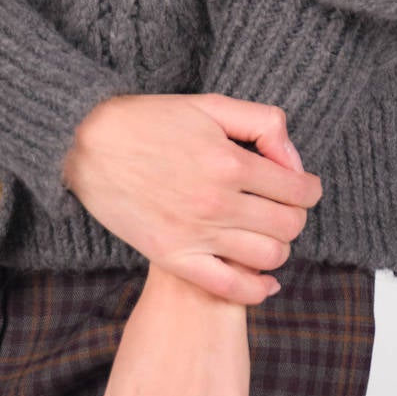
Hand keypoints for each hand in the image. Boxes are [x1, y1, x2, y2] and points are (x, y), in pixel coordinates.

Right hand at [61, 93, 322, 305]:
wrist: (88, 143)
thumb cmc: (149, 120)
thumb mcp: (210, 105)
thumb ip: (262, 123)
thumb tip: (292, 160)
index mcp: (229, 161)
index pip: (297, 189)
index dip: (308, 188)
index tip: (303, 185)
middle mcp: (218, 202)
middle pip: (288, 225)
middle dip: (296, 215)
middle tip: (283, 206)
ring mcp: (195, 234)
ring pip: (268, 257)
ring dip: (279, 246)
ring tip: (266, 232)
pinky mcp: (173, 257)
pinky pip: (231, 288)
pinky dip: (258, 289)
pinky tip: (265, 279)